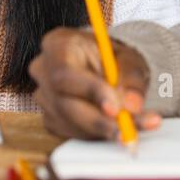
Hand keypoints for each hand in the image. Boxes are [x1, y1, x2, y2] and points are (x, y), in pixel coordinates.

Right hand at [30, 26, 161, 139]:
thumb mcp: (129, 58)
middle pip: (65, 104)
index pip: (65, 72)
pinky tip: (118, 126)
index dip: (89, 92)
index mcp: (58, 45)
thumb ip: (132, 78)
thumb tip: (132, 104)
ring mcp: (44, 97)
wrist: (107, 67)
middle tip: (130, 128)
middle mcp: (44, 71)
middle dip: (102, 121)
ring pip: (72, 123)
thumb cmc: (113, 58)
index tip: (115, 108)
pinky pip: (75, 133)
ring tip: (135, 127)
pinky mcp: (52, 119)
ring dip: (106, 130)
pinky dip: (100, 135)